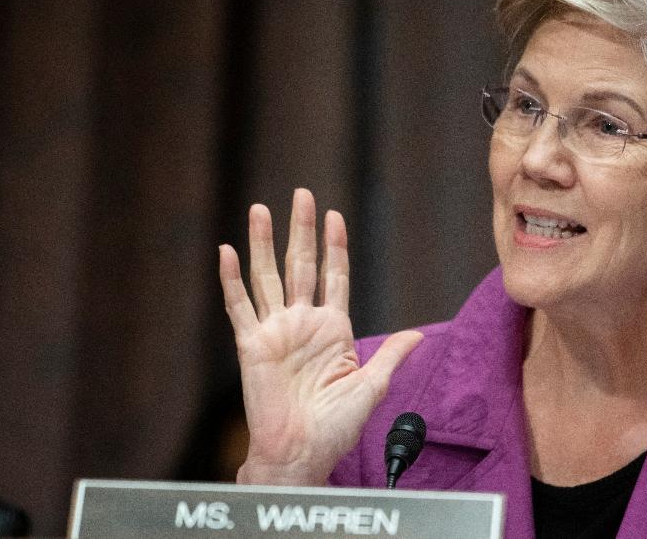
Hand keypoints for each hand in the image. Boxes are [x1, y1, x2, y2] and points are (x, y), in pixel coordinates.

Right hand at [219, 189, 422, 484]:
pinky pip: (239, 306)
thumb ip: (390, 355)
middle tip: (302, 194)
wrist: (302, 453)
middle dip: (302, 230)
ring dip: (263, 243)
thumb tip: (418, 335)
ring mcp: (276, 331)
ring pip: (268, 277)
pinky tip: (228, 251)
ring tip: (260, 209)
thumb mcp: (372, 387)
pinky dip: (232, 279)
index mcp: (333, 330)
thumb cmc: (336, 427)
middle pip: (301, 265)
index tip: (334, 216)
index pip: (334, 276)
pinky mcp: (252, 345)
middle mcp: (303, 323)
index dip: (335, 246)